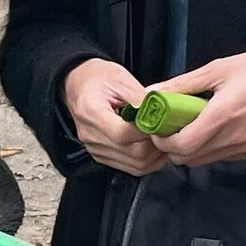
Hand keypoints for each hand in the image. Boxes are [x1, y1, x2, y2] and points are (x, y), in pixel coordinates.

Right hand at [62, 57, 166, 175]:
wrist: (78, 84)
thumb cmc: (97, 78)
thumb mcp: (121, 78)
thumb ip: (142, 99)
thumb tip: (163, 115)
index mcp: (91, 112)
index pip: (123, 134)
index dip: (147, 131)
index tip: (162, 123)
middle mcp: (90, 135)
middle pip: (132, 153)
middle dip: (155, 144)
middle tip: (166, 130)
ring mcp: (95, 148)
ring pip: (135, 166)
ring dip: (155, 155)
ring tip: (161, 138)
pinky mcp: (101, 155)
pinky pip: (130, 168)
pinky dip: (147, 160)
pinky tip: (153, 146)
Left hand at [148, 47, 245, 165]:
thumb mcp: (217, 69)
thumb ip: (182, 84)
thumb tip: (154, 92)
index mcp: (222, 116)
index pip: (181, 145)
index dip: (162, 140)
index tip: (156, 128)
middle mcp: (233, 138)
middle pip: (187, 158)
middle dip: (172, 146)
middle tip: (168, 126)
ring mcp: (244, 148)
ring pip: (203, 161)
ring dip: (189, 148)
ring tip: (189, 125)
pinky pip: (220, 157)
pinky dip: (207, 149)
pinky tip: (209, 129)